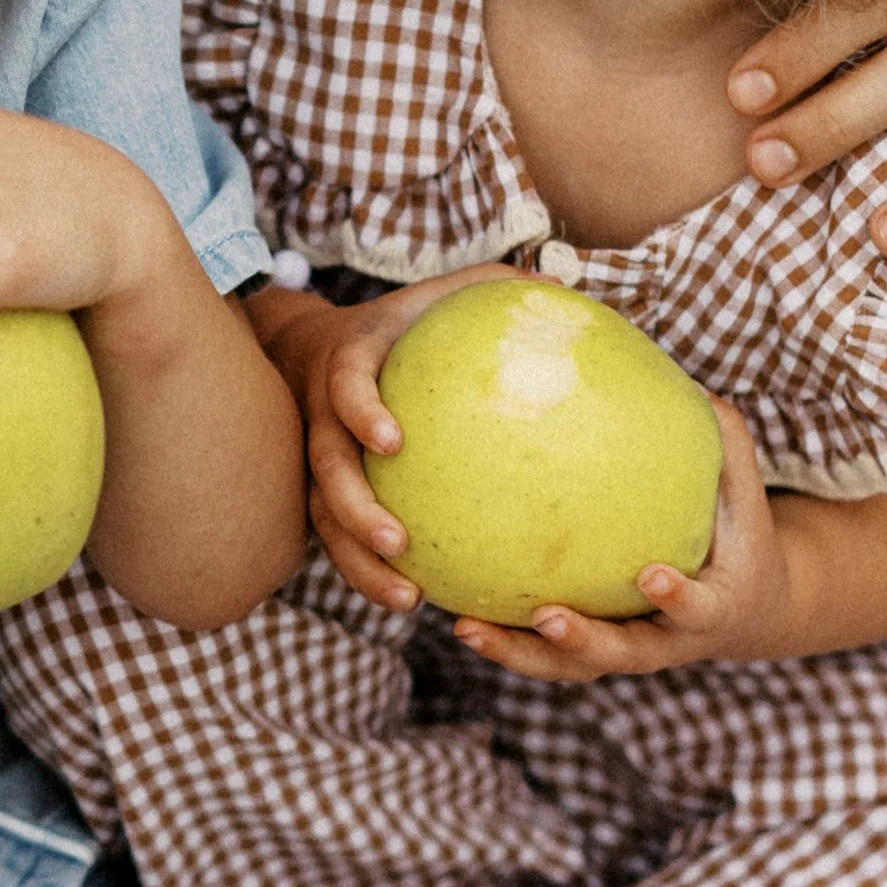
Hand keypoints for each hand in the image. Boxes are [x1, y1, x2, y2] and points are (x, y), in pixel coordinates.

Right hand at [261, 265, 523, 611]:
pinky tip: (416, 600)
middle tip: (399, 544)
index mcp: (350, 362)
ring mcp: (318, 457)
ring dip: (357, 562)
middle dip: (355, 511)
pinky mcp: (324, 492)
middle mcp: (323, 414)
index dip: (360, 411)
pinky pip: (338, 539)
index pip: (345, 386)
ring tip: (406, 599)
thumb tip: (569, 286)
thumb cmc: (405, 320)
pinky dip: (367, 572)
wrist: (318, 348)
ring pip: (323, 518)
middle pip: (325, 469)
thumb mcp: (444, 292)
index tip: (393, 440)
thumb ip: (497, 288)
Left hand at [450, 402, 796, 681]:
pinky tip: (452, 608)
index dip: (677, 598)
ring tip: (465, 625)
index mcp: (712, 610)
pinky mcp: (589, 653)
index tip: (651, 575)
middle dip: (581, 642)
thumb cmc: (738, 535)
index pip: (696, 609)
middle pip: (621, 654)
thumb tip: (695, 385)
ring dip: (517, 653)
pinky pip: (540, 652)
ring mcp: (623, 652)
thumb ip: (725, 447)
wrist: (740, 608)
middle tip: (545, 617)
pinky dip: (501, 638)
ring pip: (567, 666)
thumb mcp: (743, 496)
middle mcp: (664, 643)